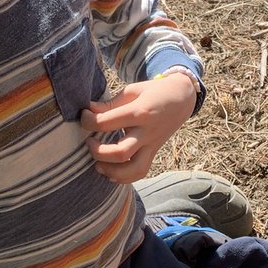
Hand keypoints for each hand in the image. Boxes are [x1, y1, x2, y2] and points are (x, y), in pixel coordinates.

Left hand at [80, 75, 195, 181]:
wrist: (182, 98)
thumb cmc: (154, 91)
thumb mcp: (133, 90)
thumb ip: (110, 103)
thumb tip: (88, 110)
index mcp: (139, 112)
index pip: (107, 122)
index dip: (88, 121)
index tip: (84, 116)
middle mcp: (146, 132)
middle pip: (120, 152)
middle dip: (97, 152)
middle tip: (89, 142)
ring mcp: (151, 145)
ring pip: (132, 169)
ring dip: (111, 171)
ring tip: (98, 164)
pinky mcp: (154, 152)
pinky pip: (140, 172)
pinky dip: (124, 177)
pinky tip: (111, 173)